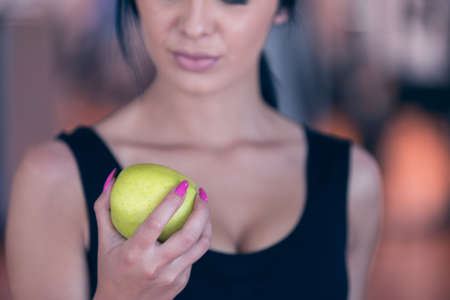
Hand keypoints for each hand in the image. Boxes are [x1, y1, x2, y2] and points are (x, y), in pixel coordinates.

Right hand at [93, 170, 211, 299]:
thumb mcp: (103, 240)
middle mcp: (154, 267)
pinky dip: (197, 238)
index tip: (183, 183)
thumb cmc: (110, 268)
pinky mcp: (180, 283)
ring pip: (200, 246)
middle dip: (201, 211)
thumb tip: (112, 176)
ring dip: (206, 223)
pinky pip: (194, 256)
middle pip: (188, 236)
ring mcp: (170, 278)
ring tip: (203, 207)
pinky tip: (196, 227)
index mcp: (134, 254)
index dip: (172, 201)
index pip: (156, 223)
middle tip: (201, 192)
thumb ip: (104, 208)